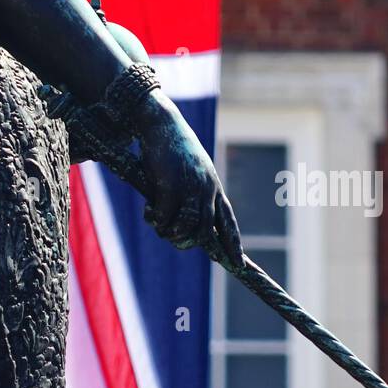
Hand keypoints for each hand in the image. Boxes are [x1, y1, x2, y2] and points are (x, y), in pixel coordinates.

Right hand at [135, 91, 243, 268]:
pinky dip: (155, 220)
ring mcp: (190, 188)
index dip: (233, 245)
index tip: (239, 265)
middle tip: (171, 238)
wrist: (160, 122)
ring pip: (185, 230)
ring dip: (169, 233)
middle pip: (205, 233)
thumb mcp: (189, 170)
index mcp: (213, 187)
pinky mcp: (170, 187)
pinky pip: (164, 218)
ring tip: (157, 225)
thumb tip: (188, 221)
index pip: (228, 223)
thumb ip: (192, 193)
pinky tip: (148, 212)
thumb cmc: (171, 146)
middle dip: (187, 243)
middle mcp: (206, 189)